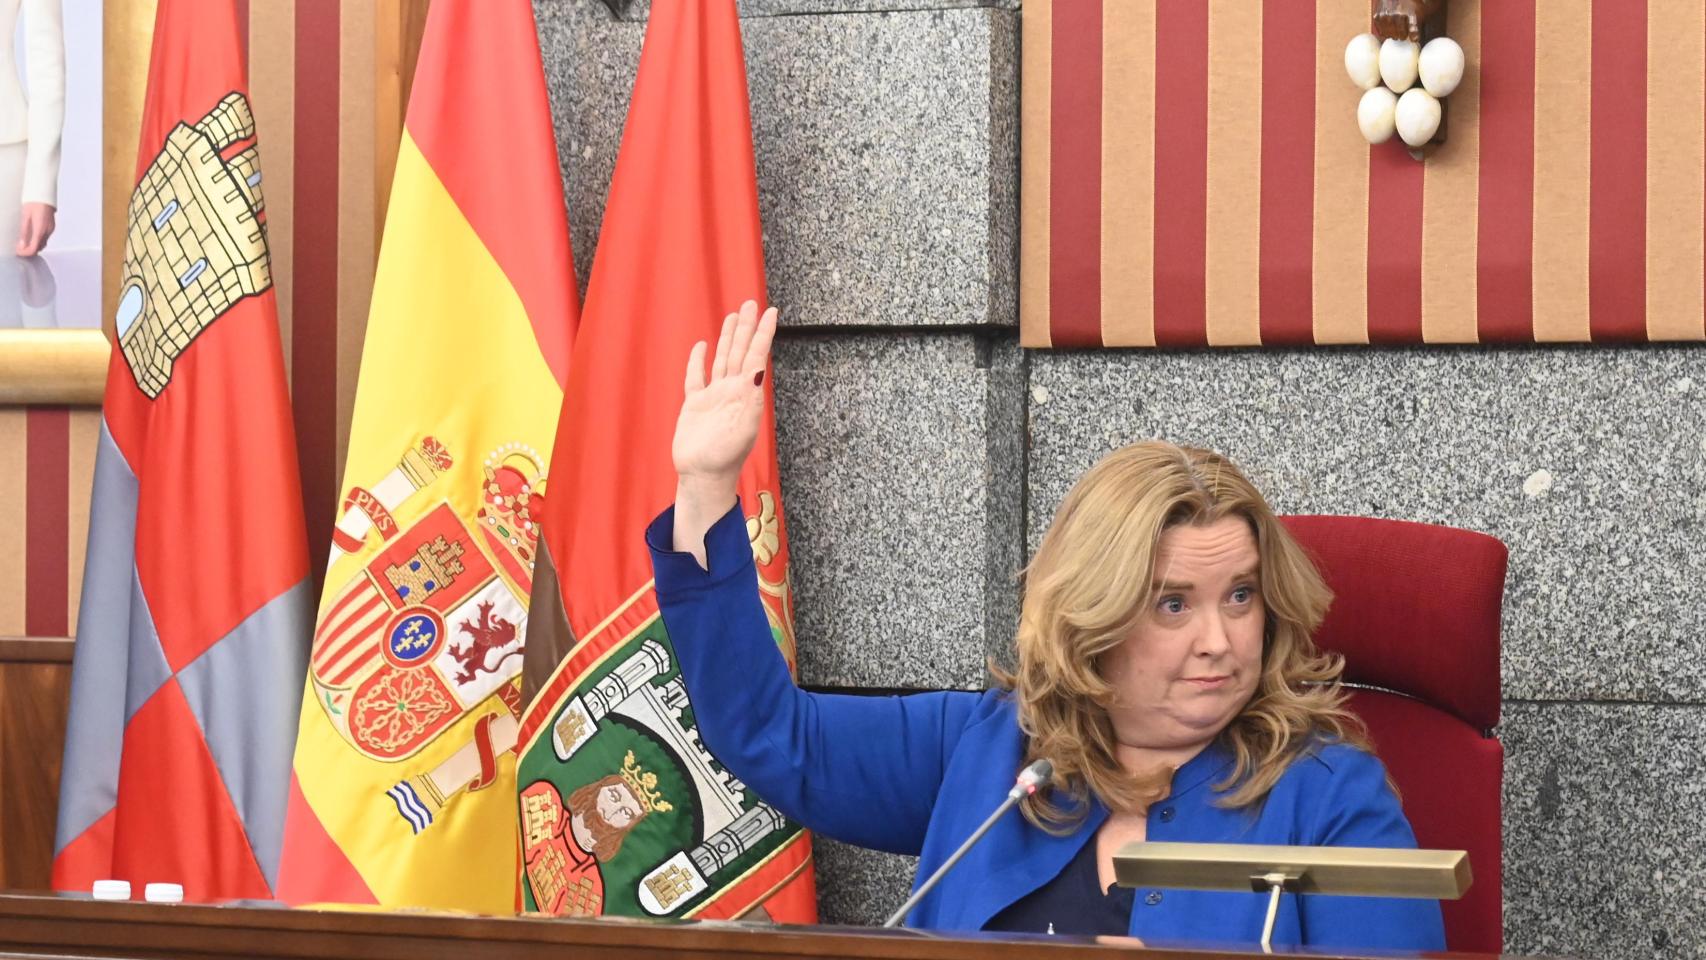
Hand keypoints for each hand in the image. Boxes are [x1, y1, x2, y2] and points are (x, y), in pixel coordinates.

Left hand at [16, 203, 55, 256]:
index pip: (34, 248)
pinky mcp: (51, 227)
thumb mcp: (25, 217)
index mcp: (40, 229)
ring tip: (23, 243)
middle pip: (39, 248)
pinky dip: (37, 241)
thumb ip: (24, 232)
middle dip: (29, 250)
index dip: (26, 252)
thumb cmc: (33, 203)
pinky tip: (31, 237)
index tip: (18, 252)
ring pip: (42, 244)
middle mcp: (47, 231)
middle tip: (19, 248)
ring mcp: (50, 230)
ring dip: (34, 246)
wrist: (44, 195)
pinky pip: (45, 238)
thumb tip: (22, 245)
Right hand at [671, 299, 776, 565]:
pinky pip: (696, 377)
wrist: (703, 476)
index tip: (771, 311)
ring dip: (728, 338)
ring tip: (734, 316)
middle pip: (739, 352)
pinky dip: (698, 361)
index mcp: (746, 393)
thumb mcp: (745, 425)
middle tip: (751, 303)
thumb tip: (760, 369)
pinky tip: (702, 347)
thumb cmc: (725, 456)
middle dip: (746, 327)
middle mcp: (731, 391)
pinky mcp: (694, 405)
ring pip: (721, 359)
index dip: (763, 333)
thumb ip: (752, 396)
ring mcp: (713, 396)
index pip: (756, 356)